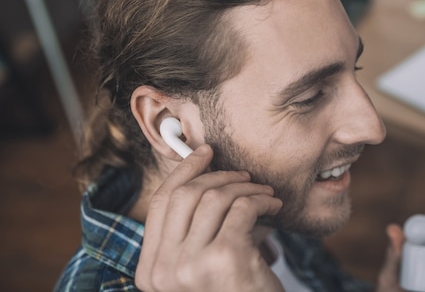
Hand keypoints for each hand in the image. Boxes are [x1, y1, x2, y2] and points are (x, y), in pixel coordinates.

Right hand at [135, 144, 284, 291]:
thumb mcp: (200, 269)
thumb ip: (192, 233)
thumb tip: (204, 174)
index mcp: (150, 271)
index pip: (161, 204)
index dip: (183, 172)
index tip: (204, 153)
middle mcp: (163, 270)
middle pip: (186, 195)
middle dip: (218, 176)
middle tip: (243, 176)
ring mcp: (191, 266)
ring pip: (215, 198)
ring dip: (245, 187)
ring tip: (264, 193)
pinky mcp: (224, 258)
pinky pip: (242, 208)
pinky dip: (261, 199)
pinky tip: (273, 204)